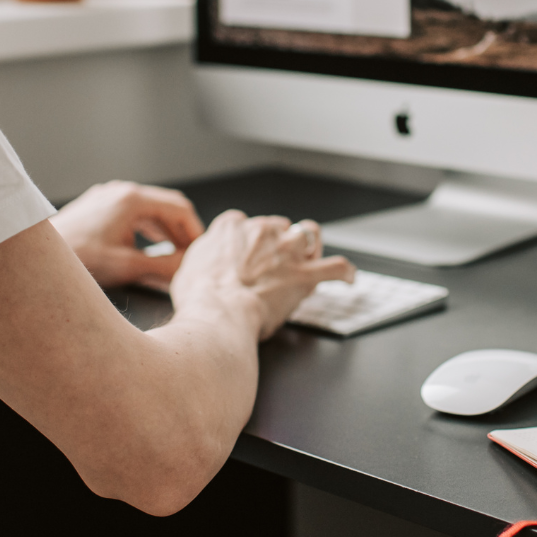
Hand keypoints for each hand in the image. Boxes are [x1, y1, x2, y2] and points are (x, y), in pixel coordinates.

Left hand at [50, 181, 204, 287]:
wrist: (37, 258)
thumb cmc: (78, 258)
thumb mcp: (127, 266)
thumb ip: (163, 267)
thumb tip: (188, 268)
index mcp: (132, 199)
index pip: (179, 208)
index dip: (195, 230)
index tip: (202, 250)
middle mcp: (121, 191)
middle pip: (165, 206)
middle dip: (181, 231)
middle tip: (191, 255)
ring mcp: (107, 196)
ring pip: (149, 209)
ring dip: (165, 231)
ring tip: (174, 254)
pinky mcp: (97, 206)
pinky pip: (131, 213)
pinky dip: (147, 229)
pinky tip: (148, 247)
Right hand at [170, 211, 354, 339]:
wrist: (218, 313)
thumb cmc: (200, 297)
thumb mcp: (189, 266)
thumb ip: (205, 255)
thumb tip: (208, 260)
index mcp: (232, 226)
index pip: (244, 223)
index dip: (246, 240)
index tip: (245, 255)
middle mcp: (262, 230)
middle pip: (278, 226)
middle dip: (277, 242)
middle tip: (271, 264)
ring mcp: (286, 250)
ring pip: (309, 232)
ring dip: (310, 244)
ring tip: (310, 255)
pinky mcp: (305, 275)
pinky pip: (336, 268)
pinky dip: (344, 272)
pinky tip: (347, 277)